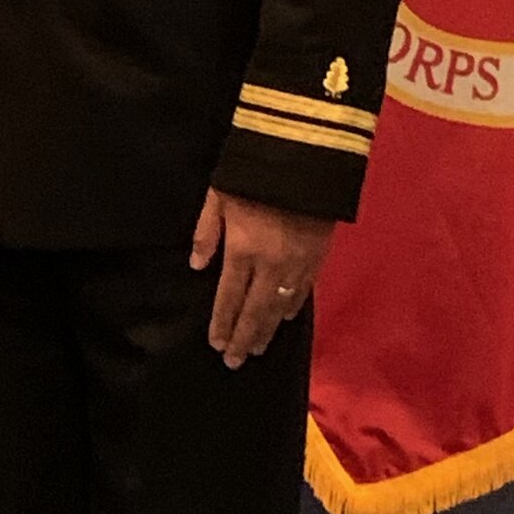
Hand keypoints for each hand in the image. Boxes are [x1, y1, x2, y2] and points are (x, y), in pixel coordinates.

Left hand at [190, 189, 334, 366]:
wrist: (305, 153)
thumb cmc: (254, 172)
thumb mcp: (218, 196)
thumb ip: (206, 233)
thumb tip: (196, 266)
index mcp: (242, 250)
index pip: (229, 298)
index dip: (222, 324)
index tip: (217, 344)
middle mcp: (270, 264)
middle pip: (254, 311)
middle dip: (243, 338)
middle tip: (235, 361)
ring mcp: (297, 263)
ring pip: (280, 307)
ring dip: (266, 329)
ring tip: (257, 347)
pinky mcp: (317, 255)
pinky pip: (303, 291)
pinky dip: (291, 308)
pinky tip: (283, 318)